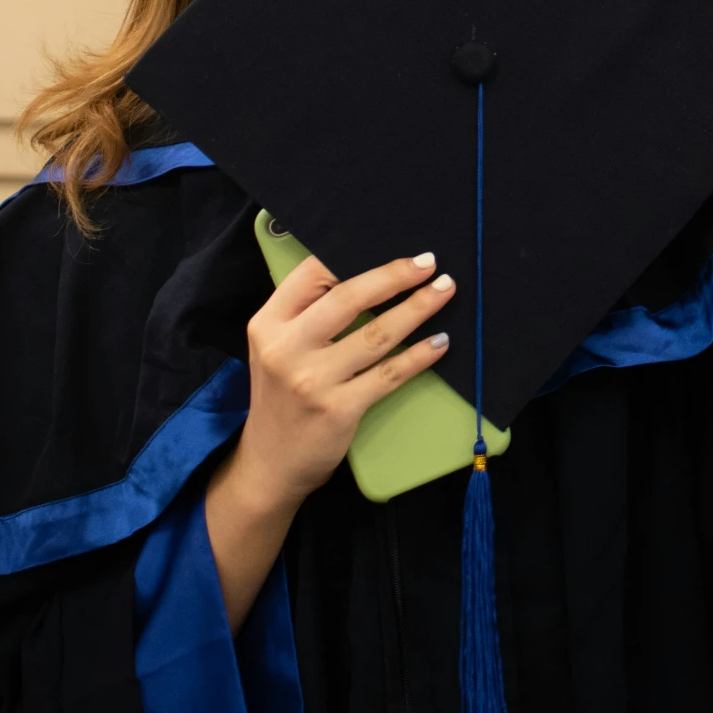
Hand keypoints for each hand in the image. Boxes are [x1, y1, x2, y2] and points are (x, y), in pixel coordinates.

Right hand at [234, 249, 455, 512]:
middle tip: (430, 262)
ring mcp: (313, 380)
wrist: (271, 464)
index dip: (350, 255)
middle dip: (395, 276)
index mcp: (269, 323)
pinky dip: (418, 356)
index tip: (388, 248)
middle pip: (349, 298)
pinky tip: (440, 342)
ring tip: (444, 291)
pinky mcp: (339, 409)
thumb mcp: (275, 347)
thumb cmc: (281, 396)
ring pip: (376, 334)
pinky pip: (388, 374)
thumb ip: (305, 313)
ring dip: (417, 309)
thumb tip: (365, 274)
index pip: (311, 274)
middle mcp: (287, 347)